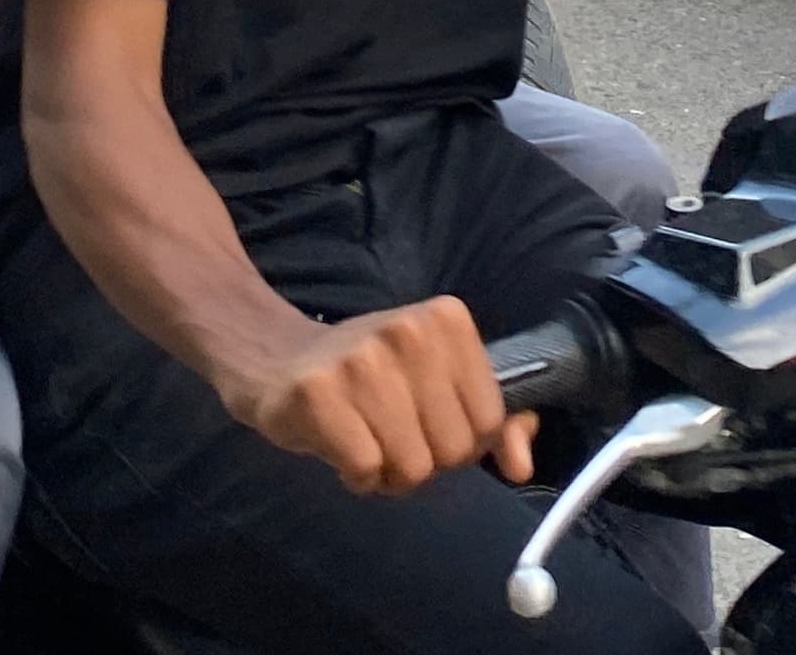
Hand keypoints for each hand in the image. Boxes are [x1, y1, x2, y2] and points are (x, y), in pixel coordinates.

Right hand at [213, 296, 518, 494]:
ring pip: (412, 467)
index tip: (427, 421)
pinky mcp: (318, 393)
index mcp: (447, 319)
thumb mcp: (437, 380)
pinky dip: (355, 475)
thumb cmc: (366, 375)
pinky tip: (338, 445)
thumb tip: (522, 465)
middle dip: (425, 460)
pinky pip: (366, 470)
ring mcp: (362, 360)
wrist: (274, 357)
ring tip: (364, 439)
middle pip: (453, 449)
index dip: (461, 439)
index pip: (489, 420)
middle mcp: (408, 330)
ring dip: (388, 472)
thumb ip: (493, 421)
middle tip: (389, 433)